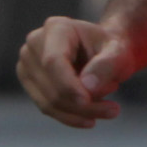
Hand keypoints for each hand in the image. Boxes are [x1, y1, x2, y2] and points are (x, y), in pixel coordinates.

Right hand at [16, 16, 132, 126]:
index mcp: (57, 28)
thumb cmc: (111, 48)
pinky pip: (46, 107)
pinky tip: (91, 118)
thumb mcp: (119, 52)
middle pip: (52, 85)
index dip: (68, 84)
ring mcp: (27, 62)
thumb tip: (87, 88)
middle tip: (114, 110)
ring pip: (48, 101)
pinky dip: (70, 117)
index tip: (86, 101)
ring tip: (110, 110)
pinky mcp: (29, 81)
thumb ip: (106, 65)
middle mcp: (35, 42)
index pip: (53, 61)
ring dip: (80, 114)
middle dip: (83, 105)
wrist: (102, 50)